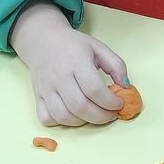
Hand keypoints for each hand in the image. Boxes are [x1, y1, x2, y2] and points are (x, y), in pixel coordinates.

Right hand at [10, 0, 127, 126]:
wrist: (43, 40)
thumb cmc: (73, 45)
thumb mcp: (99, 48)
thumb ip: (116, 65)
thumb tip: (126, 86)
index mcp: (76, 61)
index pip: (94, 89)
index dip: (110, 102)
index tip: (119, 103)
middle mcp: (59, 76)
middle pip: (80, 106)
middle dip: (100, 116)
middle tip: (111, 114)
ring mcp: (46, 88)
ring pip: (63, 116)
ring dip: (83, 122)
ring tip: (94, 114)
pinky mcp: (37, 96)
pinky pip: (46, 119)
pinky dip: (61, 123)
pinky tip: (73, 115)